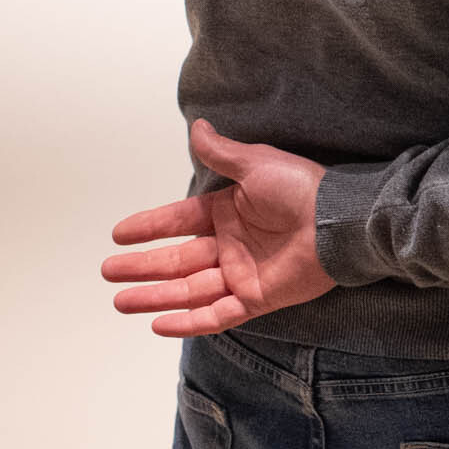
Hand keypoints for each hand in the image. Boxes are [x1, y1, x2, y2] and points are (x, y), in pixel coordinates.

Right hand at [102, 119, 336, 336]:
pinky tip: (159, 323)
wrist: (340, 221)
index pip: (180, 221)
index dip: (150, 227)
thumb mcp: (258, 164)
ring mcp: (243, 273)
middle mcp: (232, 244)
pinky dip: (188, 322)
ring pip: (189, 290)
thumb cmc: (305, 188)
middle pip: (178, 260)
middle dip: (142, 267)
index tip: (119, 233)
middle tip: (108, 271)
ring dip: (154, 297)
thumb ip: (223, 153)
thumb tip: (198, 126)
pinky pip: (216, 314)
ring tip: (120, 301)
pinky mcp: (257, 298)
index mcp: (230, 211)